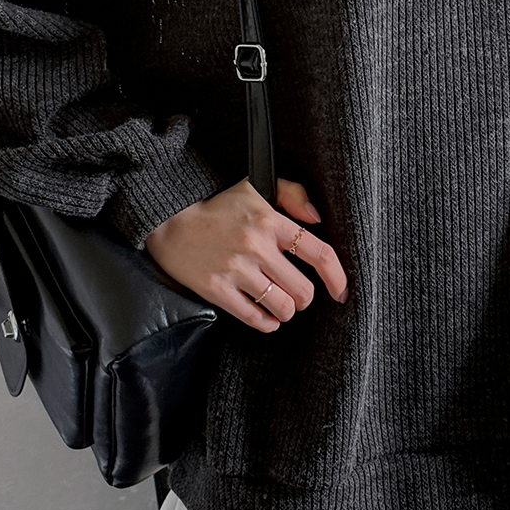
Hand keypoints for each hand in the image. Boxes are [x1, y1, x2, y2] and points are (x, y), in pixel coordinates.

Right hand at [143, 176, 349, 332]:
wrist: (169, 220)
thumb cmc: (216, 206)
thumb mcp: (255, 186)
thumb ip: (292, 195)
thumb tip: (316, 219)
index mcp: (270, 220)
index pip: (319, 253)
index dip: (337, 278)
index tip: (340, 291)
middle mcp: (256, 246)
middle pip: (302, 290)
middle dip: (304, 298)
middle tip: (297, 294)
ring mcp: (236, 270)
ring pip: (282, 307)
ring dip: (286, 311)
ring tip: (281, 305)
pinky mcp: (217, 289)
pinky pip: (254, 318)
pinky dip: (267, 323)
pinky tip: (266, 317)